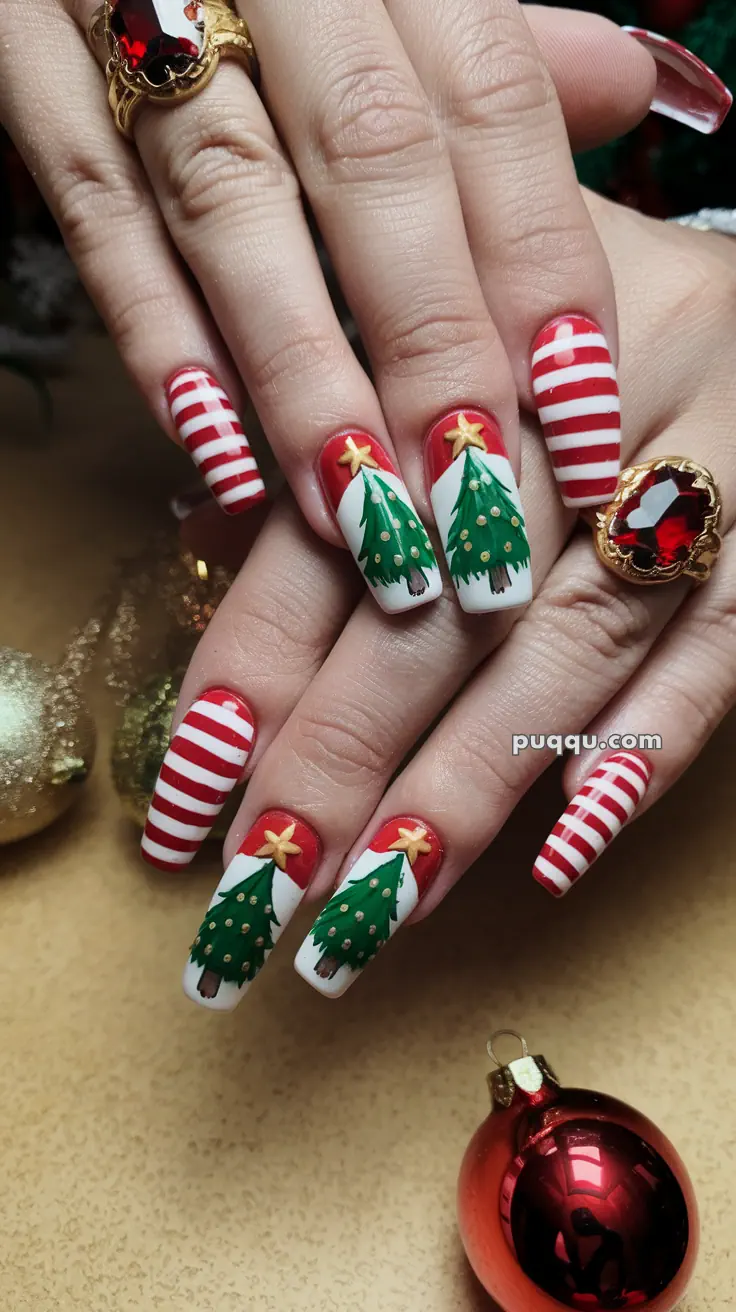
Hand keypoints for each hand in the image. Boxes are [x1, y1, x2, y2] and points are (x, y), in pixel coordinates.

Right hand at [0, 0, 665, 616]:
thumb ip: (494, 36)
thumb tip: (625, 90)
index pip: (490, 102)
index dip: (539, 267)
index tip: (580, 419)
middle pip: (373, 164)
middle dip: (432, 347)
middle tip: (473, 502)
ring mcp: (132, 11)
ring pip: (232, 203)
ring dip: (303, 375)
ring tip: (361, 512)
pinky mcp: (27, 69)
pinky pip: (95, 215)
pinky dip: (158, 339)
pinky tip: (222, 456)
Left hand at [148, 195, 735, 1004]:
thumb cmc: (549, 315)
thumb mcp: (428, 330)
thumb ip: (326, 431)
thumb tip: (204, 540)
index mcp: (457, 340)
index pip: (331, 529)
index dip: (251, 672)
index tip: (185, 801)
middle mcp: (575, 403)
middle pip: (439, 601)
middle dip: (339, 763)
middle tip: (258, 899)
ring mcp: (697, 464)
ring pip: (569, 644)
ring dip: (469, 785)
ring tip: (376, 911)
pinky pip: (720, 647)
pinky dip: (644, 747)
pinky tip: (560, 852)